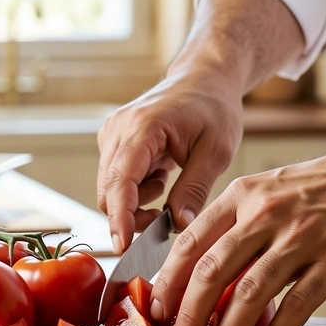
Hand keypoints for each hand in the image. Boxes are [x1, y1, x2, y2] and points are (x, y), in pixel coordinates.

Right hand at [97, 72, 243, 252]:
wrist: (204, 79)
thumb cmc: (213, 108)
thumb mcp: (216, 150)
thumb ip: (195, 189)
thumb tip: (178, 226)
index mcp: (142, 127)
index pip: (121, 181)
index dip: (120, 217)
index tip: (124, 246)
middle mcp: (118, 130)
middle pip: (109, 192)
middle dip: (133, 217)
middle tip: (168, 223)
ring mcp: (112, 135)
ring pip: (110, 190)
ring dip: (137, 204)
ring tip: (170, 189)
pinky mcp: (113, 143)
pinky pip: (116, 180)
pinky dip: (137, 191)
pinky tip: (162, 177)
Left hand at [151, 134, 325, 325]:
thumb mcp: (277, 190)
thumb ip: (242, 224)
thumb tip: (207, 274)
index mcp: (245, 194)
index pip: (190, 241)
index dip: (169, 281)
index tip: (157, 311)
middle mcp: (266, 213)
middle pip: (210, 271)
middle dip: (188, 315)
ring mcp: (302, 237)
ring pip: (248, 294)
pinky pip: (294, 307)